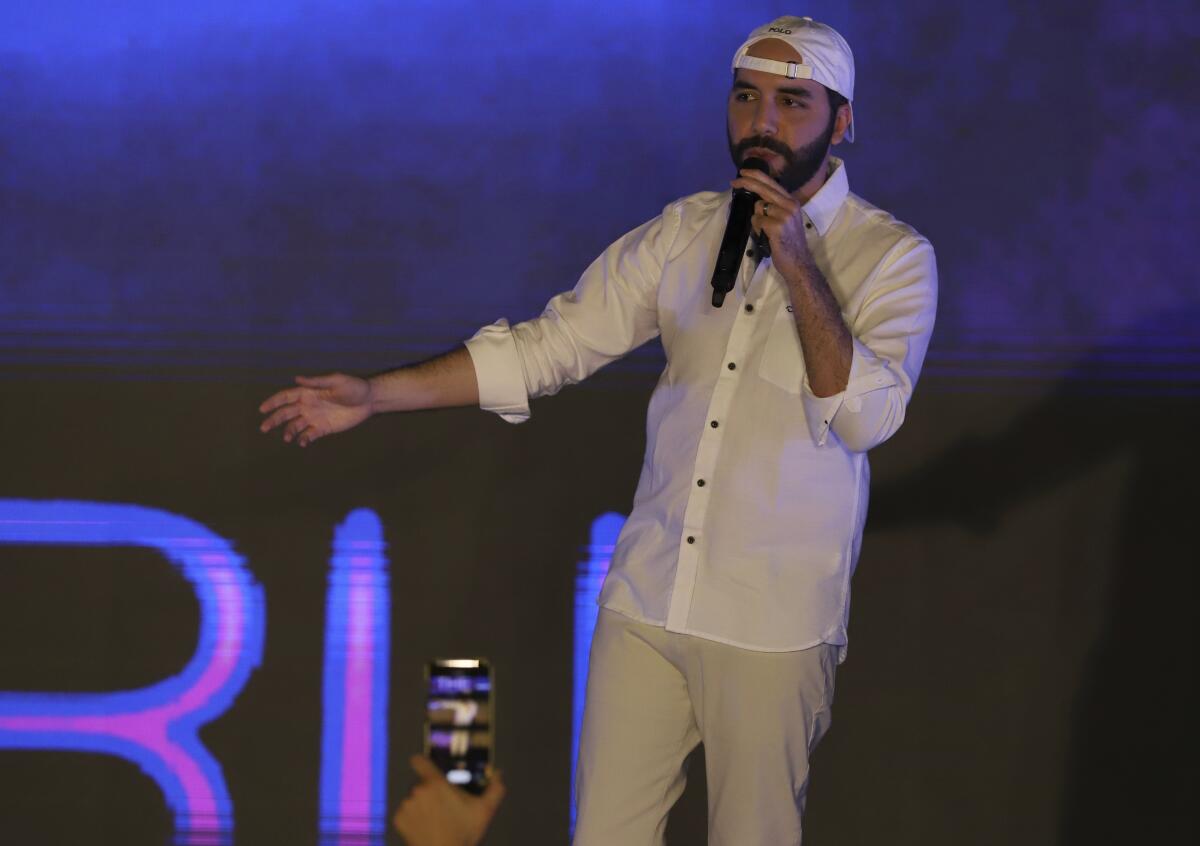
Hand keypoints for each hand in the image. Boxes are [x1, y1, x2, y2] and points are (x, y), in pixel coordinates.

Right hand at [258, 373, 372, 446]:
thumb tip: (296, 378)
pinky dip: (303, 439)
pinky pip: (309, 435)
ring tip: (288, 438)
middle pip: (286, 413)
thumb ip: (316, 382)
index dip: (273, 402)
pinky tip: (302, 442)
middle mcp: (308, 405)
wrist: (369, 400)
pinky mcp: (323, 428)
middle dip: (274, 420)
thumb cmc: (353, 387)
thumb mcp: (336, 381)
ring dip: (289, 432)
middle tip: (263, 428)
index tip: (262, 409)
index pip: (285, 397)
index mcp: (308, 393)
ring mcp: (315, 418)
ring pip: (295, 426)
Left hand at [392, 755, 504, 845]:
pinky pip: (405, 814)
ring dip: (421, 806)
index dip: (422, 761)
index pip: (420, 762)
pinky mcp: (399, 820)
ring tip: (435, 821)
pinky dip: (412, 819)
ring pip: (414, 800)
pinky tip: (425, 828)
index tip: (424, 764)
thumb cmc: (463, 834)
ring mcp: (407, 806)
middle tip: (443, 807)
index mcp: (436, 784)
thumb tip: (499, 775)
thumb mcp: (485, 811)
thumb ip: (495, 789)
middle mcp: (418, 791)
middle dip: (431, 793)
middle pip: (422, 785)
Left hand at [731, 168, 814, 283]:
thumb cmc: (789, 243)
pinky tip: (767, 237)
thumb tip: (756, 199)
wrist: (798, 263)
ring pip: (758, 207)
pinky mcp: (777, 225)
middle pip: (763, 188)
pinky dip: (757, 229)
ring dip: (757, 220)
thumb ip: (775, 207)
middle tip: (733, 181)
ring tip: (766, 232)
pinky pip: (756, 220)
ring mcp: (784, 214)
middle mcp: (790, 205)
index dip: (756, 176)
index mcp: (792, 202)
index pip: (772, 183)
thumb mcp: (787, 220)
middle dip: (746, 182)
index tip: (743, 172)